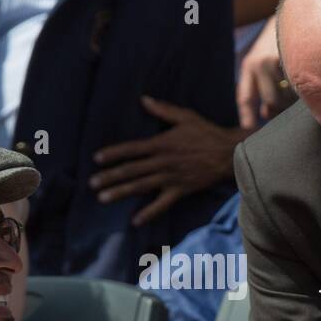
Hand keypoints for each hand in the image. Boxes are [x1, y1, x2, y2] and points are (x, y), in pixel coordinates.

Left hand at [91, 95, 245, 226]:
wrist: (229, 153)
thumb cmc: (207, 133)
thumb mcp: (186, 116)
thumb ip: (163, 110)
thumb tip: (143, 99)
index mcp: (161, 144)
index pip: (132, 149)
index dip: (113, 153)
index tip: (96, 158)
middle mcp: (163, 162)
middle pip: (132, 170)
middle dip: (110, 176)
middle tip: (92, 183)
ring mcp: (171, 178)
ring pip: (141, 186)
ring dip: (121, 192)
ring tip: (103, 199)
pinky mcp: (180, 190)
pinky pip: (162, 204)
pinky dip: (149, 213)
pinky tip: (135, 221)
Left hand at [237, 16, 296, 128]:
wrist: (296, 8)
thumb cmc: (283, 37)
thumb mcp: (266, 56)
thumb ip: (264, 83)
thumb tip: (267, 113)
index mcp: (249, 65)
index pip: (245, 96)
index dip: (247, 115)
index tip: (250, 128)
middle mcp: (258, 64)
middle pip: (271, 102)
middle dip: (282, 108)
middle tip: (290, 104)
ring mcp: (275, 60)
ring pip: (288, 96)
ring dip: (296, 98)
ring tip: (303, 86)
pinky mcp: (292, 58)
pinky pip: (301, 85)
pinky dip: (306, 87)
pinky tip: (311, 79)